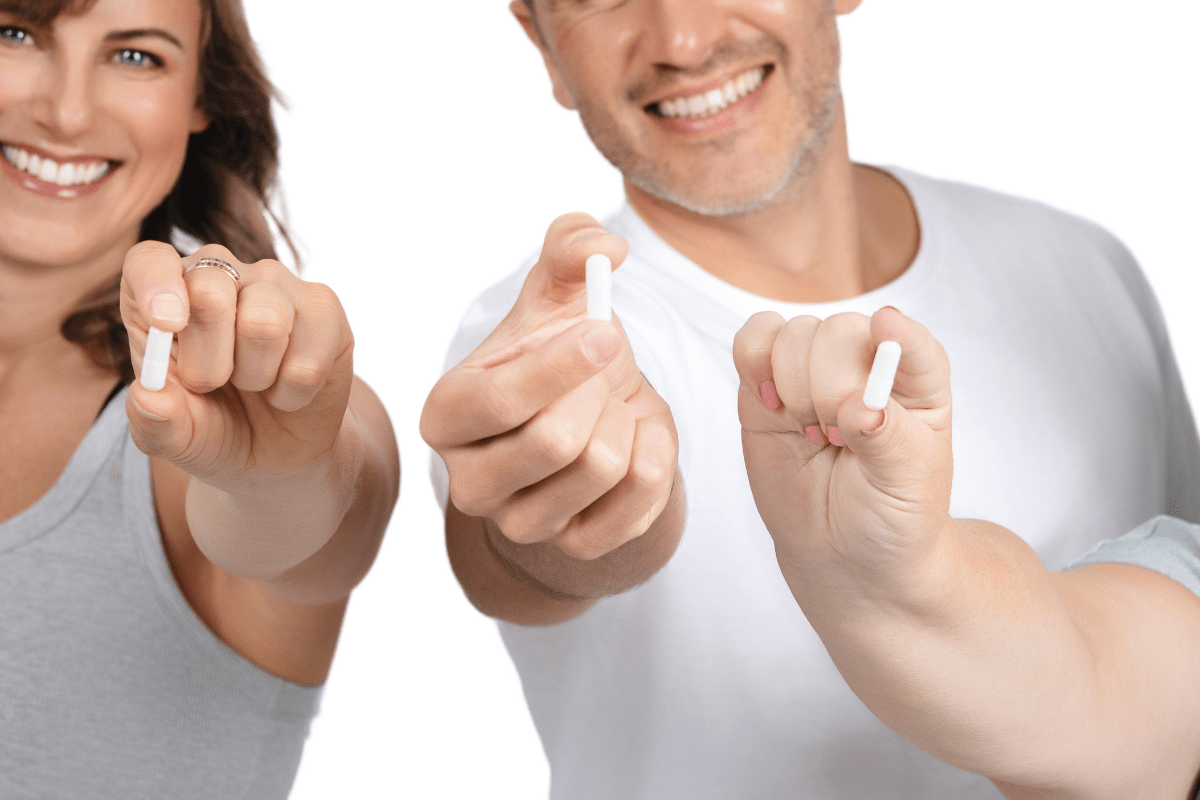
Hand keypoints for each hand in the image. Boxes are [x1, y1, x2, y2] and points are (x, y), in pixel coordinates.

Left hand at [120, 241, 354, 495]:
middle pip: (210, 290)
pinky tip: (290, 389)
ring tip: (256, 385)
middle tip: (214, 385)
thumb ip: (155, 424)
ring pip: (264, 322)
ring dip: (257, 377)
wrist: (279, 451)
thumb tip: (147, 397)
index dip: (156, 284)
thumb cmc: (216, 429)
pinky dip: (294, 390)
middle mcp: (221, 275)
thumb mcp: (177, 439)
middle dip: (209, 361)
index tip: (167, 324)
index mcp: (165, 296)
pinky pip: (308, 352)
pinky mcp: (323, 306)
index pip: (151, 261)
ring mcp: (276, 285)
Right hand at [421, 213, 677, 560]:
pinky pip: (640, 498)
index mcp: (445, 414)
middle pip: (557, 442)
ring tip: (610, 405)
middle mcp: (469, 482)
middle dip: (598, 392)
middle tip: (600, 374)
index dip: (560, 363)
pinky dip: (656, 453)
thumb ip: (571, 247)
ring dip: (626, 418)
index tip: (604, 332)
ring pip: (603, 468)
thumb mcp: (558, 291)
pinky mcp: (576, 545)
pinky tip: (635, 438)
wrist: (594, 415)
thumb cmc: (560, 350)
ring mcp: (521, 523)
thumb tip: (603, 246)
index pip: (497, 400)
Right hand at [732, 307, 952, 596]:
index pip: (915, 343)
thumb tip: (857, 403)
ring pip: (793, 334)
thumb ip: (885, 438)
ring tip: (814, 435)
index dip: (899, 333)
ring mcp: (813, 371)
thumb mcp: (905, 484)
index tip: (885, 330)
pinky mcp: (767, 384)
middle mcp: (866, 364)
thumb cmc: (891, 514)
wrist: (845, 553)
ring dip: (795, 387)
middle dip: (830, 388)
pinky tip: (772, 405)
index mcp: (918, 383)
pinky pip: (753, 341)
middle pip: (839, 332)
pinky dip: (754, 364)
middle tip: (838, 440)